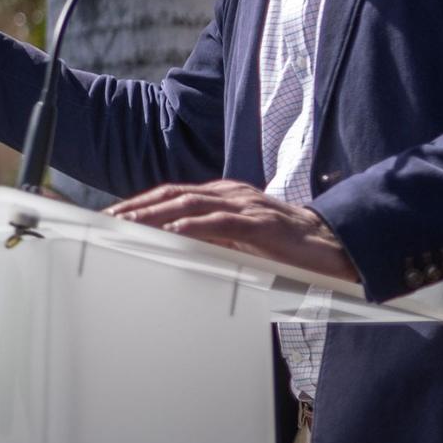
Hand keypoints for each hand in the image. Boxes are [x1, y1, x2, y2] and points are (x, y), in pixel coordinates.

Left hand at [107, 180, 360, 282]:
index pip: (172, 194)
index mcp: (223, 196)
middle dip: (137, 206)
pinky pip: (221, 221)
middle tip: (107, 220)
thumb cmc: (286, 247)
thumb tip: (173, 248)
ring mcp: (246, 205)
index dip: (140, 203)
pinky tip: (173, 231)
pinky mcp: (261, 223)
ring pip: (190, 203)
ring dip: (155, 214)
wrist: (335, 247)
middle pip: (173, 194)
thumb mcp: (240, 241)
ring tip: (128, 224)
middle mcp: (230, 194)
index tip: (112, 216)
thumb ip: (211, 239)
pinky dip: (193, 225)